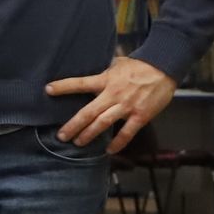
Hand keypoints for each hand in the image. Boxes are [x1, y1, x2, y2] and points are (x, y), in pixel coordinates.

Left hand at [45, 54, 174, 149]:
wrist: (164, 68)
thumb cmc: (139, 65)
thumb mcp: (117, 63)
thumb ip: (103, 71)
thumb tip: (88, 69)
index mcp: (106, 80)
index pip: (80, 83)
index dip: (64, 86)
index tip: (48, 90)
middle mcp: (113, 95)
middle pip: (88, 112)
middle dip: (73, 125)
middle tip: (61, 136)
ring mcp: (127, 106)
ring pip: (103, 124)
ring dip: (89, 134)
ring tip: (77, 142)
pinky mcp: (140, 116)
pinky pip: (127, 133)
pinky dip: (118, 143)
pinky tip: (109, 150)